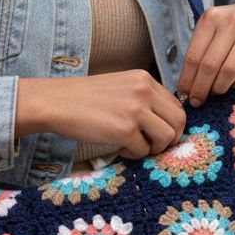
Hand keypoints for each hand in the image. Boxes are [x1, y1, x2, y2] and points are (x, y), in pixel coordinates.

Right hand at [15, 70, 186, 158]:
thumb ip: (143, 98)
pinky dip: (133, 154)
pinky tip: (119, 147)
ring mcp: (136, 110)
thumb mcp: (120, 86)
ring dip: (153, 148)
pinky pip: (143, 150)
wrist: (56, 102)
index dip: (171, 124)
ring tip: (135, 147)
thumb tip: (163, 123)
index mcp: (144, 79)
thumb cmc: (84, 98)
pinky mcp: (125, 130)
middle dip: (169, 139)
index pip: (176, 105)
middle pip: (179, 122)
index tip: (156, 133)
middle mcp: (144, 91)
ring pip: (167, 137)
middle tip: (151, 145)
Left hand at [177, 0, 234, 105]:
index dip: (187, 79)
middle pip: (209, 65)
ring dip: (219, 88)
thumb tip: (189, 83)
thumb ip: (203, 47)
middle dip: (200, 88)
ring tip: (215, 92)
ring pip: (229, 71)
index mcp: (211, 18)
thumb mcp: (217, 24)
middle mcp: (230, 22)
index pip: (193, 55)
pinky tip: (234, 84)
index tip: (183, 94)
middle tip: (197, 101)